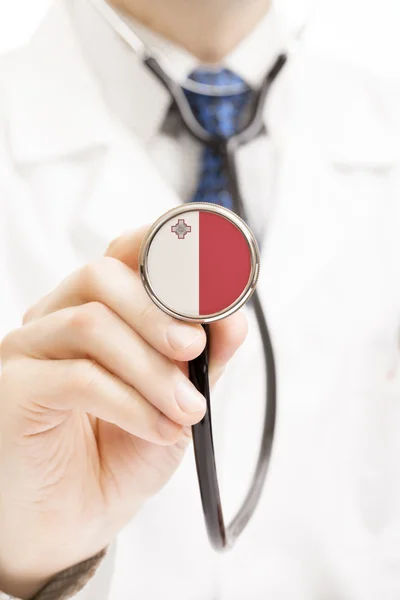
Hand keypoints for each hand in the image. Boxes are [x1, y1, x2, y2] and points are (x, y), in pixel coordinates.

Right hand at [0, 226, 246, 598]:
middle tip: (194, 350)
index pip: (122, 254)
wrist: (75, 518)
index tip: (208, 263)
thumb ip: (204, 356)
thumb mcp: (178, 398)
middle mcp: (55, 319)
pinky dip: (130, 402)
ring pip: (90, 323)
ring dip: (152, 368)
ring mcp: (28, 351)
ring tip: (186, 410)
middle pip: (102, 277)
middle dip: (159, 311)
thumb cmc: (121, 450)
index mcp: (96, 309)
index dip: (163, 244)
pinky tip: (157, 428)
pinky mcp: (13, 391)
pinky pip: (76, 377)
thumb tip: (233, 317)